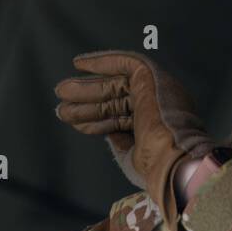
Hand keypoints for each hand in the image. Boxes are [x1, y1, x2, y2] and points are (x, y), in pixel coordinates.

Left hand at [54, 51, 213, 230]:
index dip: (96, 120)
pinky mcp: (152, 76)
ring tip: (61, 91)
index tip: (73, 122)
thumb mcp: (130, 157)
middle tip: (61, 105)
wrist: (170, 160)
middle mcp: (158, 106)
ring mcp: (156, 91)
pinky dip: (103, 61)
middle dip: (87, 102)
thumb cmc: (153, 168)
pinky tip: (78, 64)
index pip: (122, 119)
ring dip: (88, 86)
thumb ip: (119, 141)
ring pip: (116, 84)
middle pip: (116, 100)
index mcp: (158, 129)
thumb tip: (104, 129)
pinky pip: (125, 62)